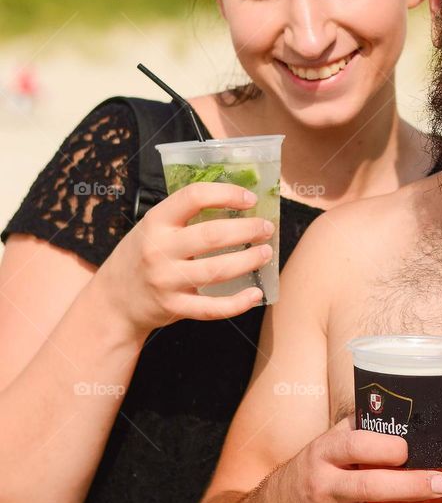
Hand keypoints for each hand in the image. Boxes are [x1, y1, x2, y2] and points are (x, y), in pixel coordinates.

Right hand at [97, 183, 275, 335]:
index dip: (226, 194)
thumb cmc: (143, 254)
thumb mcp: (153, 227)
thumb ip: (185, 216)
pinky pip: (211, 308)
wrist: (114, 299)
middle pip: (211, 236)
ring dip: (248, 261)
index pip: (193, 197)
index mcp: (156, 221)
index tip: (250, 199)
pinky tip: (256, 294)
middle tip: (266, 228)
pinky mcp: (174, 307)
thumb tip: (238, 202)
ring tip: (265, 253)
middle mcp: (159, 249)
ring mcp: (166, 281)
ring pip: (216, 270)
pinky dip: (237, 303)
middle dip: (247, 230)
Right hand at [269, 418, 441, 502]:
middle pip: (370, 488)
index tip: (408, 450)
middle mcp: (322, 488)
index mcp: (322, 454)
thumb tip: (405, 410)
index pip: (353, 446)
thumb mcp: (326, 442)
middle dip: (411, 487)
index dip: (383, 447)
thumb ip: (359, 427)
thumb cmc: (316, 469)